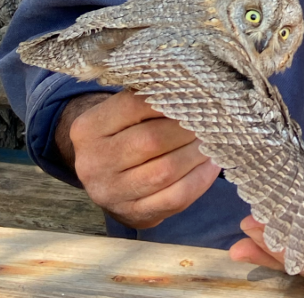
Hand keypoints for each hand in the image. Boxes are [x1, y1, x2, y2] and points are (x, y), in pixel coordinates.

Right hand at [59, 90, 219, 228]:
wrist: (106, 176)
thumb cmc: (123, 133)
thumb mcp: (121, 112)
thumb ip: (148, 98)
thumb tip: (193, 87)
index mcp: (88, 129)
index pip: (136, 105)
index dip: (171, 99)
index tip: (196, 94)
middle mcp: (94, 163)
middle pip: (152, 140)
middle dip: (188, 128)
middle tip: (210, 118)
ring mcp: (111, 194)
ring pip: (166, 170)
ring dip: (197, 152)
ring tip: (214, 138)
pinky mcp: (133, 215)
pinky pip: (176, 197)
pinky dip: (201, 178)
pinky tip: (212, 163)